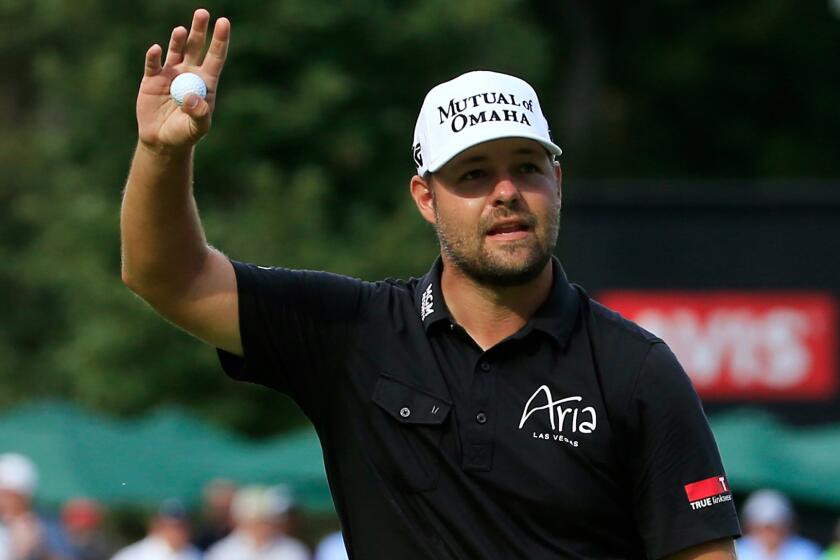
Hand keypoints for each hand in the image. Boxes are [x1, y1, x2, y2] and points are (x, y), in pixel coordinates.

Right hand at [136, 9, 229, 152]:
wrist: (162, 141)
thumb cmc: (185, 134)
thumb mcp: (197, 128)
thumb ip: (199, 114)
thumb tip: (193, 97)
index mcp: (205, 82)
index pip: (215, 57)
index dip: (220, 40)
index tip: (224, 22)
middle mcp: (189, 73)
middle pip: (196, 47)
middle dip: (199, 30)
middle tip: (202, 13)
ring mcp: (170, 73)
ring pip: (175, 50)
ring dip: (178, 39)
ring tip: (181, 31)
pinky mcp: (152, 79)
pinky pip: (153, 64)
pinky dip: (154, 56)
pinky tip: (157, 50)